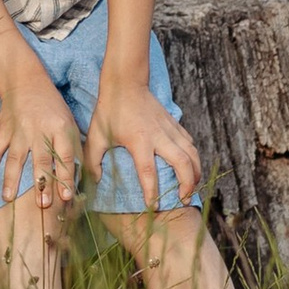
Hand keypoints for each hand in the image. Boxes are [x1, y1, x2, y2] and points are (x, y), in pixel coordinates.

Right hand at [0, 46, 82, 213]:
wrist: (25, 80)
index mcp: (60, 128)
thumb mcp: (69, 122)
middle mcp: (39, 130)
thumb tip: (80, 176)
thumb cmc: (52, 106)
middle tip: (42, 204)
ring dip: (11, 180)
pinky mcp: (4, 129)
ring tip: (8, 199)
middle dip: (42, 184)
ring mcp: (19, 131)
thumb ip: (73, 148)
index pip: (64, 156)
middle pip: (40, 160)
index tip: (66, 196)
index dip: (66, 176)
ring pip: (15, 158)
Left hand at [84, 72, 200, 210]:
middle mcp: (158, 135)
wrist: (125, 82)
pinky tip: (191, 168)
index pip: (148, 171)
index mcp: (138, 140)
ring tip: (191, 188)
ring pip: (192, 153)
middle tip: (184, 200)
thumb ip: (93, 160)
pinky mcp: (174, 124)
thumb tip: (95, 182)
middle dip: (186, 184)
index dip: (152, 191)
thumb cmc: (109, 110)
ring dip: (195, 172)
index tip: (153, 206)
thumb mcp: (95, 136)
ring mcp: (169, 129)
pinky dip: (194, 157)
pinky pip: (190, 143)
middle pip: (182, 162)